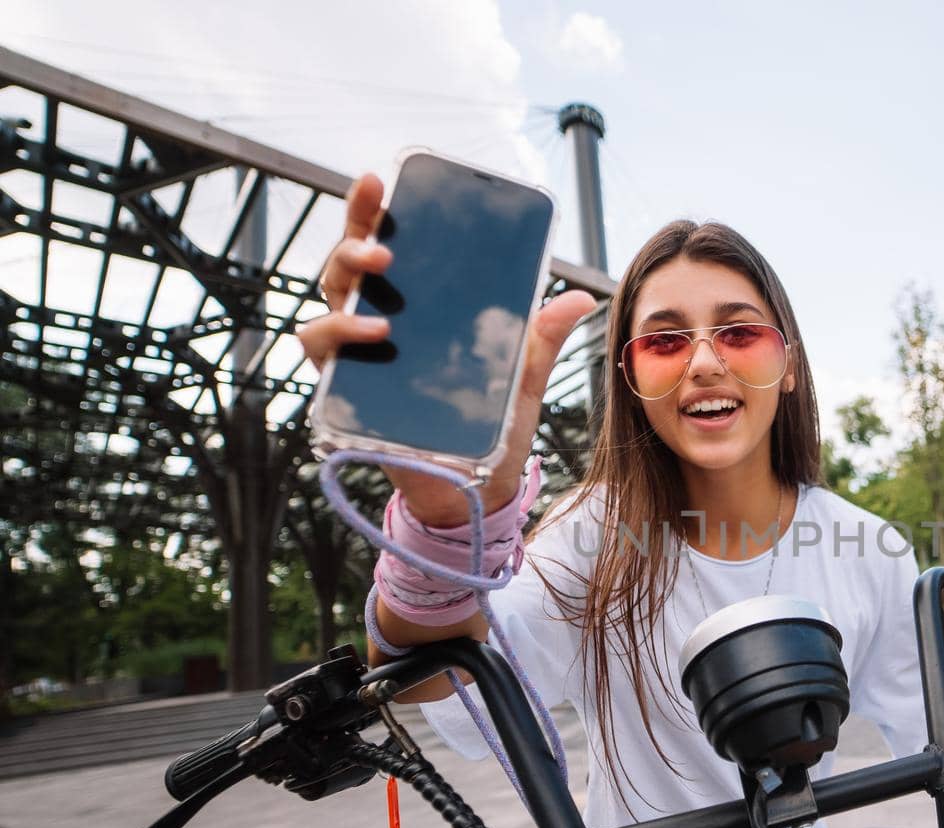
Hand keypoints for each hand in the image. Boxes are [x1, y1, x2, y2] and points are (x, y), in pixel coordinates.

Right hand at [295, 173, 596, 524]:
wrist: (475, 488)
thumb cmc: (491, 424)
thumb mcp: (522, 377)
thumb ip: (541, 338)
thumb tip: (579, 297)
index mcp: (415, 306)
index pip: (385, 246)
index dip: (372, 210)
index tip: (380, 179)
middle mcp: (376, 322)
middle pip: (347, 266)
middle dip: (354, 241)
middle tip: (385, 245)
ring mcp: (358, 356)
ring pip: (327, 306)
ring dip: (347, 294)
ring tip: (386, 309)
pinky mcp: (346, 391)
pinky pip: (321, 354)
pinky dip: (340, 339)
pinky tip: (375, 335)